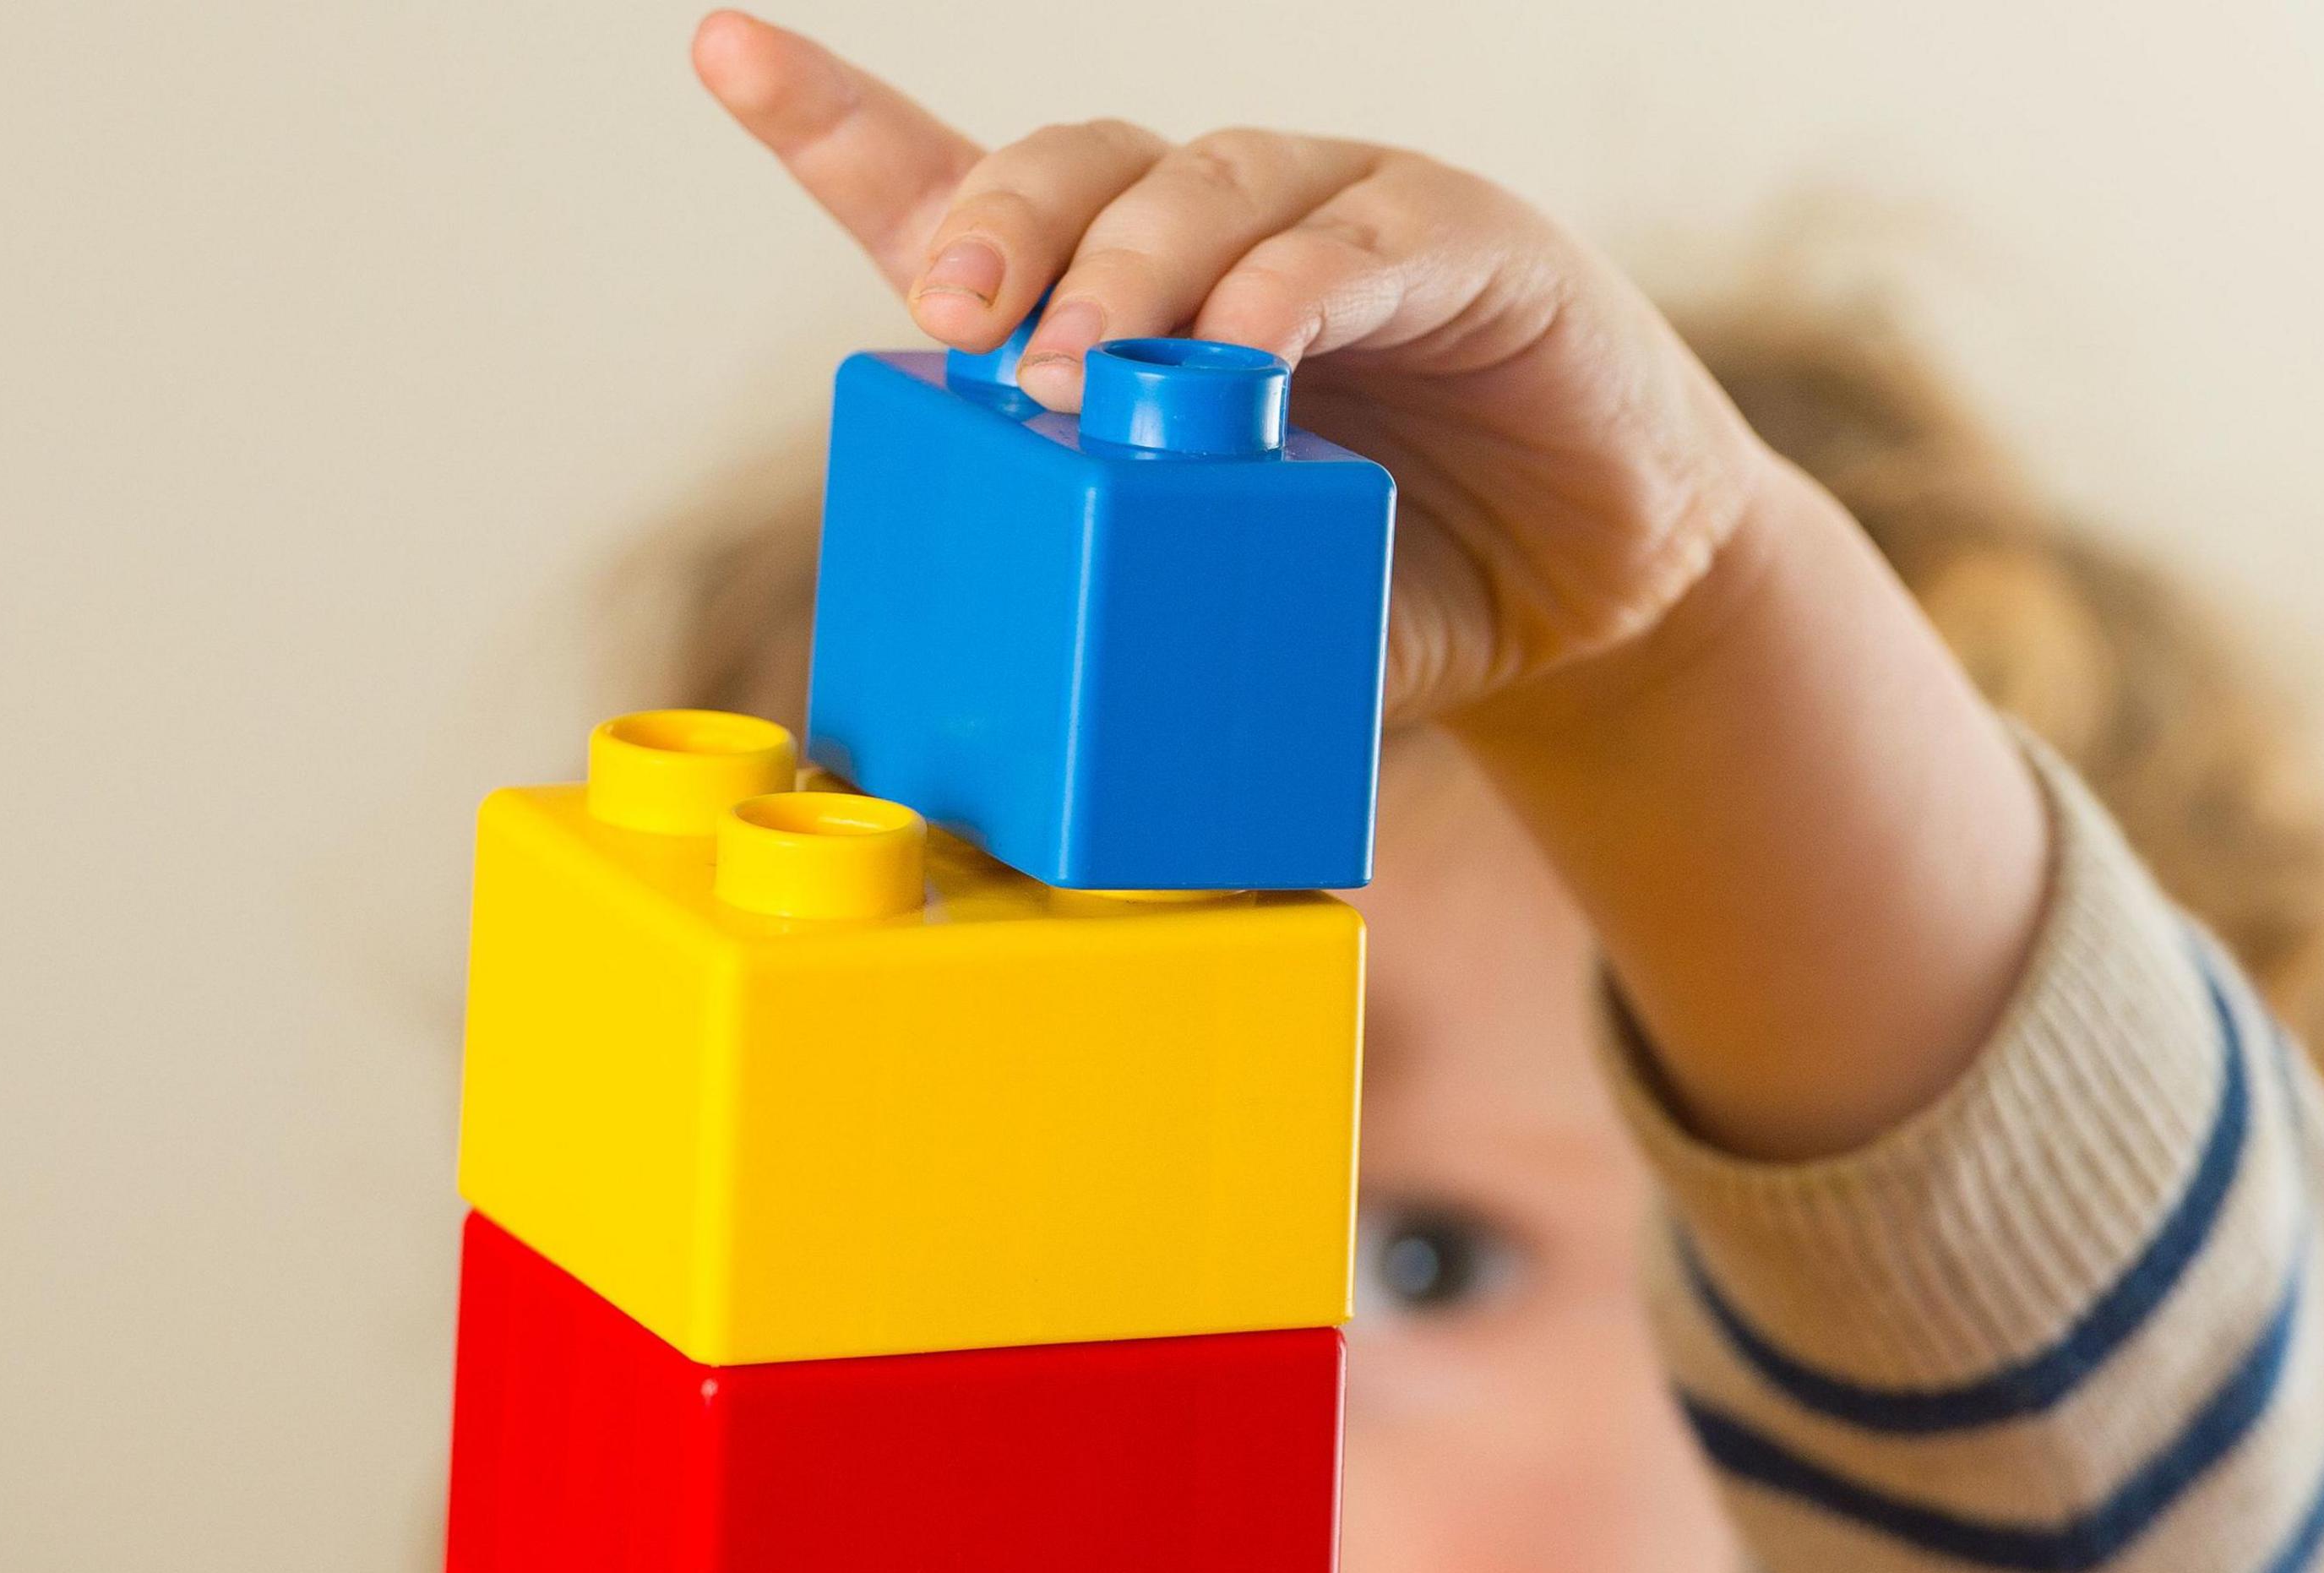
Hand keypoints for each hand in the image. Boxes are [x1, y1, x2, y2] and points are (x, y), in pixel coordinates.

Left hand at [692, 10, 1777, 725]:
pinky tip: (1250, 348)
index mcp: (1135, 304)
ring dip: (1128, 271)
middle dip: (996, 229)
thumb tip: (988, 752)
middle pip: (1071, 169)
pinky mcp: (1460, 236)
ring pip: (1200, 184)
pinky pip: (1357, 233)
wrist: (1596, 601)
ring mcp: (1341, 215)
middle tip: (955, 323)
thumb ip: (1133, 617)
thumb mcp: (1229, 608)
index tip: (727, 51)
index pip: (963, 186)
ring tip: (1081, 377)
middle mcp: (1220, 232)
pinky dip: (1291, 285)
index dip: (841, 121)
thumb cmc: (1388, 589)